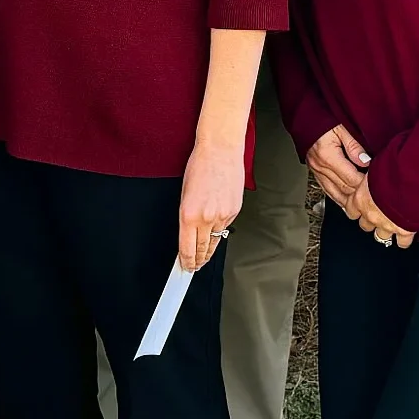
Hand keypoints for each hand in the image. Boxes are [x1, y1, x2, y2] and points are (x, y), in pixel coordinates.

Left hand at [178, 133, 246, 272]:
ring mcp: (223, 216)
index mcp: (188, 214)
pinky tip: (215, 229)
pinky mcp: (234, 211)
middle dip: (198, 261)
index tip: (185, 267)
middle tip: (194, 267)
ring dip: (209, 249)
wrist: (220, 150)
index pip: (187, 249)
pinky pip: (225, 227)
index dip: (186, 262)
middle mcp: (206, 218)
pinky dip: (220, 230)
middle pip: (202, 250)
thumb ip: (186, 216)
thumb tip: (188, 234)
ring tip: (204, 256)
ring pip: (216, 241)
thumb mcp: (184, 194)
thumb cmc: (200, 166)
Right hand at [306, 125, 371, 216]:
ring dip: (348, 202)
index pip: (350, 177)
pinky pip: (327, 190)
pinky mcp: (315, 172)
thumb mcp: (341, 127)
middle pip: (343, 188)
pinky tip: (345, 204)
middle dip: (358, 197)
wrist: (304, 118)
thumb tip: (365, 161)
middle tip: (373, 203)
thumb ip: (354, 145)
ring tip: (361, 211)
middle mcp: (320, 166)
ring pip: (334, 193)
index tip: (377, 190)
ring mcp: (316, 171)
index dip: (364, 185)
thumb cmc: (323, 119)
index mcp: (327, 156)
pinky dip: (337, 199)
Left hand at [346, 172, 415, 249]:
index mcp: (361, 199)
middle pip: (365, 225)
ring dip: (385, 231)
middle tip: (377, 215)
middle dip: (371, 221)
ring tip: (390, 225)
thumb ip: (369, 173)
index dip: (356, 210)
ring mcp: (386, 225)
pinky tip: (405, 238)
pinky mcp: (403, 230)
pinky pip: (402, 242)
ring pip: (381, 235)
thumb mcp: (374, 167)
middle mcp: (371, 215)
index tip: (359, 208)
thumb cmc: (393, 170)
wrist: (410, 181)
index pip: (351, 210)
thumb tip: (366, 164)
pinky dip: (403, 240)